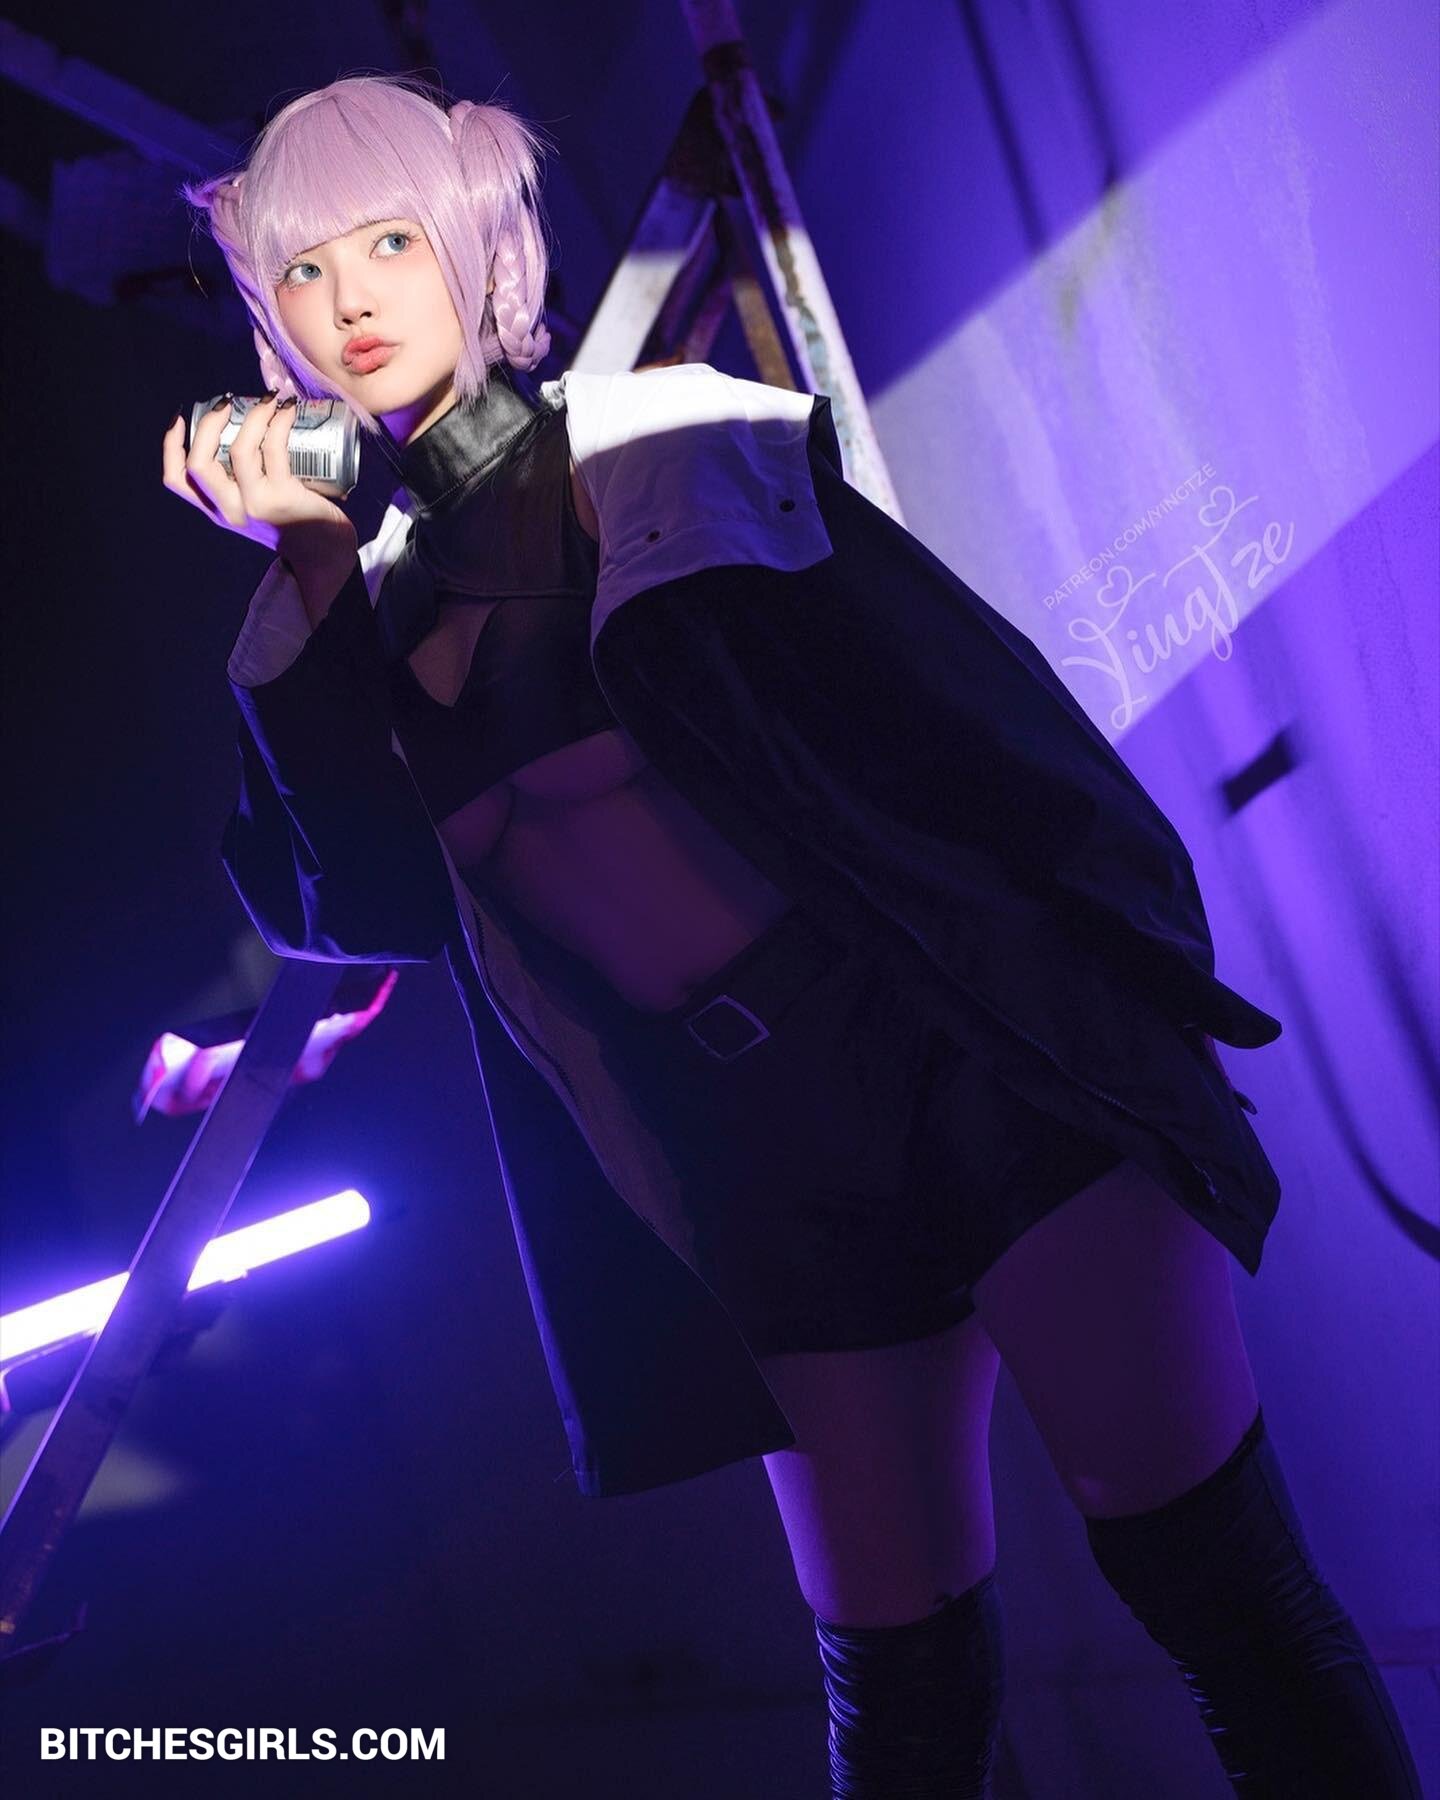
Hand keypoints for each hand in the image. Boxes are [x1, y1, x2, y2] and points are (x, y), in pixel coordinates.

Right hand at [162, 395, 356, 563]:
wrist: (326, 557)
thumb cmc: (295, 523)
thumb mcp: (257, 506)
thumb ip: (244, 480)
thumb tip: (246, 427)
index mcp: (218, 510)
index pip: (177, 480)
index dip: (171, 446)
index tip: (181, 417)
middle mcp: (230, 511)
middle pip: (199, 463)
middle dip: (209, 423)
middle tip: (227, 402)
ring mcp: (255, 506)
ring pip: (239, 450)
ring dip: (253, 416)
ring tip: (268, 399)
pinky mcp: (282, 499)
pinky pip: (274, 450)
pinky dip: (279, 423)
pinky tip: (287, 411)